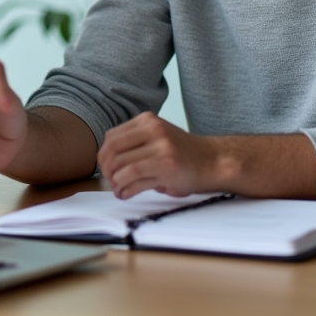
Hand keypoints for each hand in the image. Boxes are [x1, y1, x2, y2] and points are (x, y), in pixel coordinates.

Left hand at [98, 115, 315, 199]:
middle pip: (113, 151)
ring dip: (115, 182)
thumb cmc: (181, 154)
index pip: (111, 137)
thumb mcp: (156, 137)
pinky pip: (134, 178)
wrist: (213, 161)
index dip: (103, 156)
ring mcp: (161, 147)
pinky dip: (125, 189)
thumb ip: (133, 143)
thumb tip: (105, 160)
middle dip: (106, 170)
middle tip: (109, 182)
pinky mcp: (167, 166)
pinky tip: (126, 194)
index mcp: (147, 120)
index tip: (105, 169)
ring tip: (118, 190)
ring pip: (122, 166)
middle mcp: (153, 130)